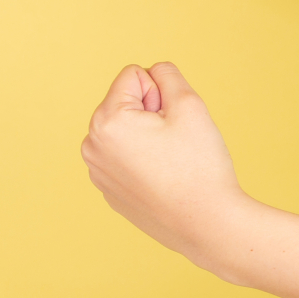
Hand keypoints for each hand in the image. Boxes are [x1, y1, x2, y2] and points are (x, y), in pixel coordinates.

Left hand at [81, 63, 252, 273]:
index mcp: (105, 121)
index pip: (133, 76)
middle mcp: (91, 146)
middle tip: (173, 142)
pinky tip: (163, 180)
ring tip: (168, 161)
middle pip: (125, 103)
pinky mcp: (108, 191)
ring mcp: (97, 172)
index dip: (160, 92)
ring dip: (146, 135)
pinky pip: (126, 158)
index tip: (171, 120)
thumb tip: (153, 71)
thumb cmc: (200, 165)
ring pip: (126, 131)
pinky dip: (143, 160)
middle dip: (151, 113)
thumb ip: (168, 75)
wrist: (207, 225)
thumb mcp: (190, 104)